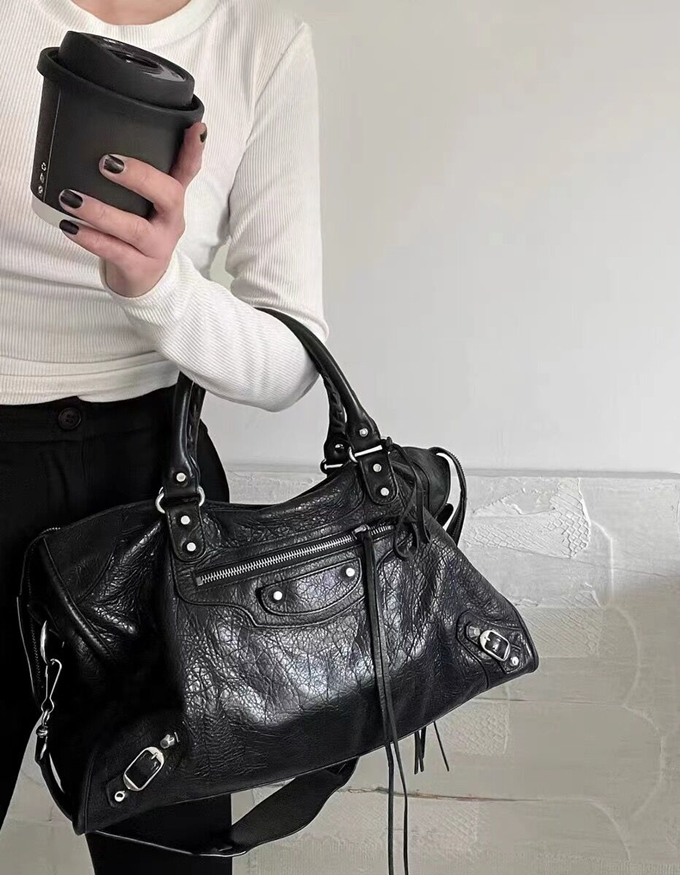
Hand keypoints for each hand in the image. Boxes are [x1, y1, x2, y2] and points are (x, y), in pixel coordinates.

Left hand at [57, 121, 207, 297]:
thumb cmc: (138, 236)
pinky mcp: (139, 267)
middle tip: (106, 162)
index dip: (193, 151)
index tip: (196, 128)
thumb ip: (134, 178)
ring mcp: (157, 247)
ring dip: (101, 212)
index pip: (188, 172)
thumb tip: (97, 138)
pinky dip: (91, 238)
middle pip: (169, 196)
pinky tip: (69, 227)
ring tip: (70, 198)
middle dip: (141, 176)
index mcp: (173, 201)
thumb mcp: (145, 206)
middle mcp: (171, 222)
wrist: (145, 283)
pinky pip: (115, 252)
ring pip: (135, 228)